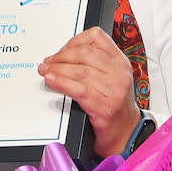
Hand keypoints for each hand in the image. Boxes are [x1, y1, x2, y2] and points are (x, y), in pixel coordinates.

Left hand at [38, 26, 139, 156]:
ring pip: (79, 70)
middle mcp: (119, 73)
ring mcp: (113, 89)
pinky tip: (52, 81)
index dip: (74, 41)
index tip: (61, 50)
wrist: (126, 132)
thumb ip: (95, 64)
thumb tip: (65, 54)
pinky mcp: (104, 105)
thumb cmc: (114, 105)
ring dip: (57, 69)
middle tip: (48, 62)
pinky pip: (78, 89)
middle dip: (61, 56)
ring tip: (45, 71)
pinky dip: (61, 82)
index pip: (97, 38)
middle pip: (84, 54)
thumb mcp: (111, 77)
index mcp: (120, 61)